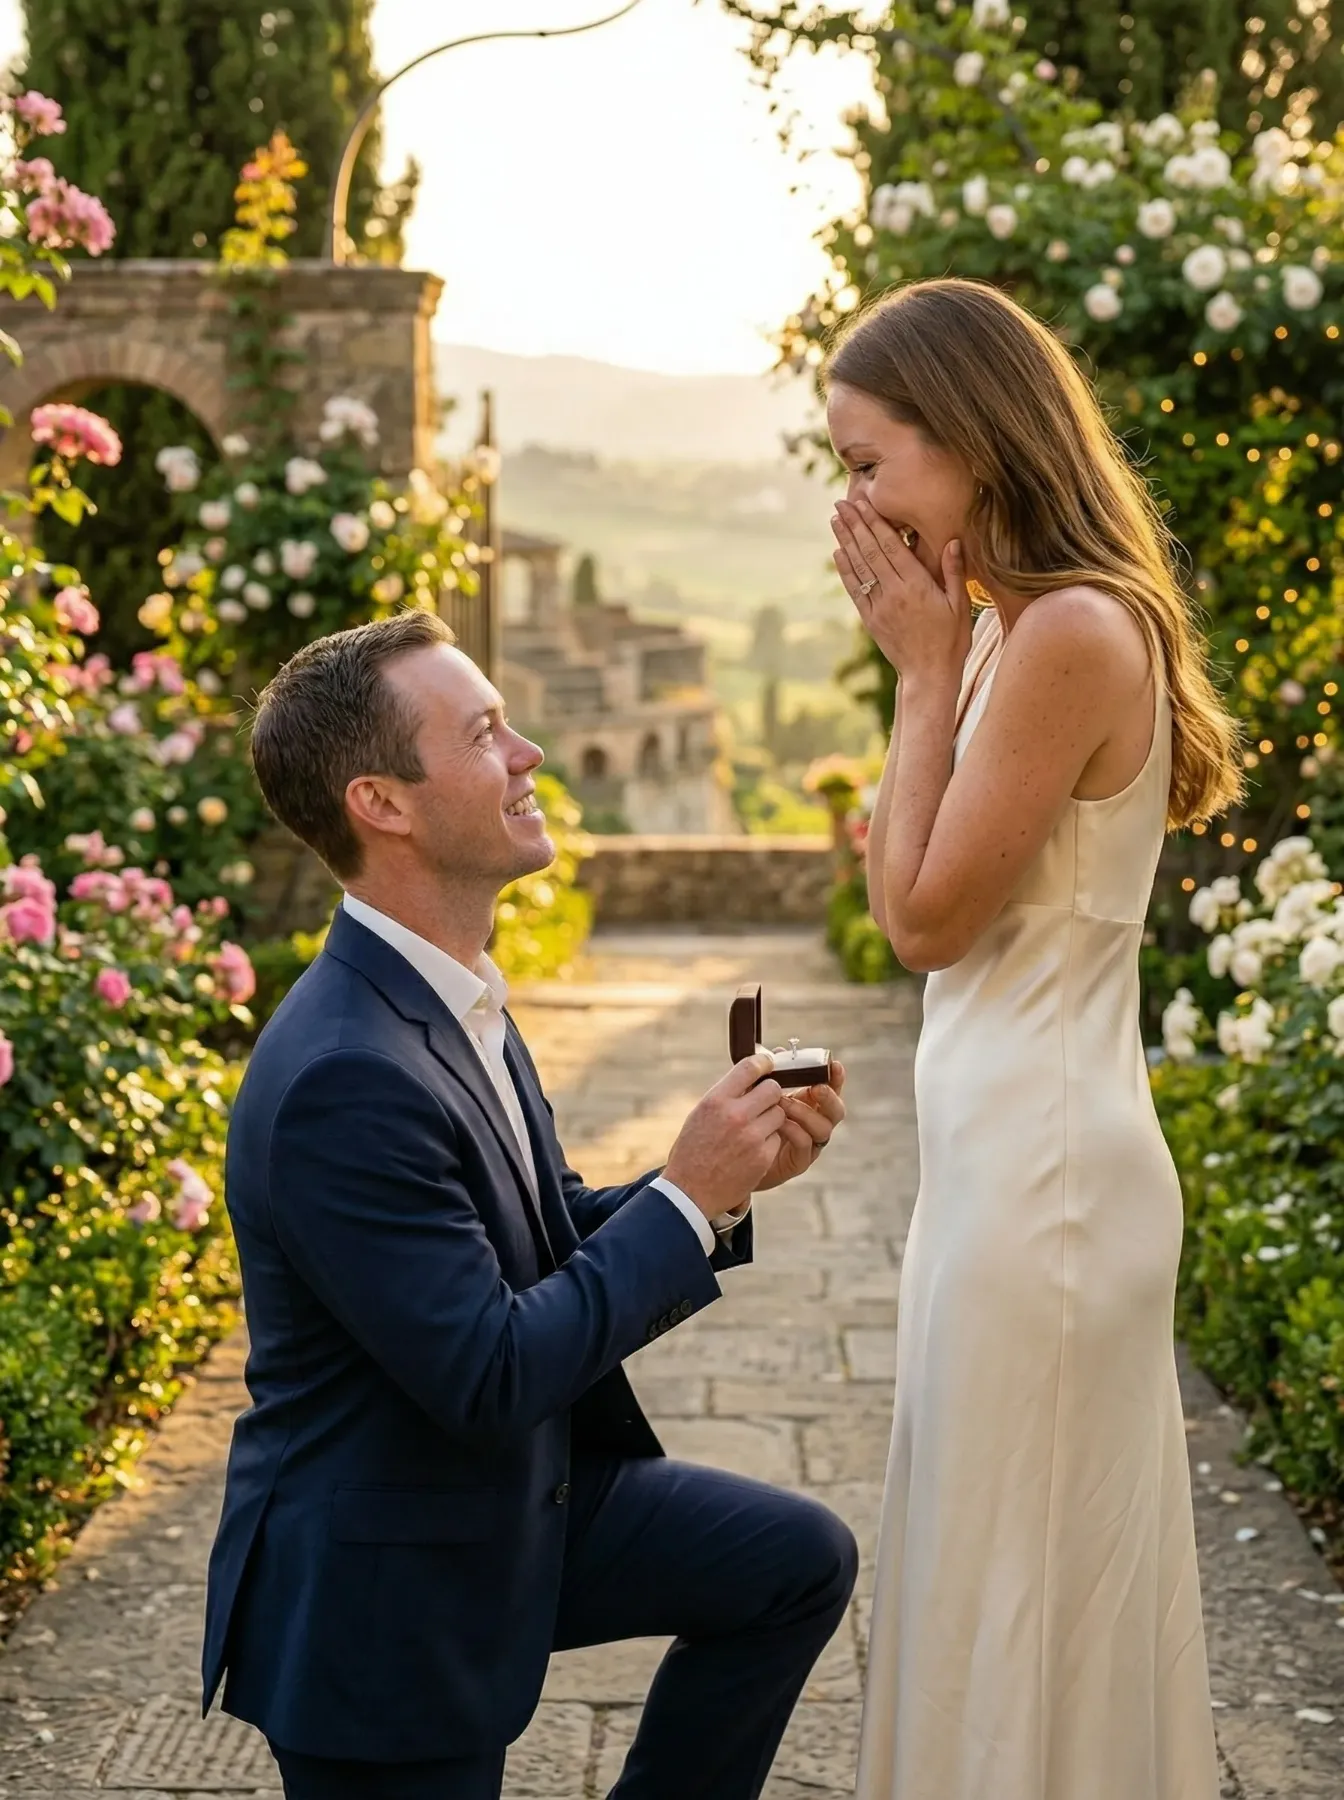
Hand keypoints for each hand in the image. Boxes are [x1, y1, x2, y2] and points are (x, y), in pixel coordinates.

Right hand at [664, 1054, 787, 1219]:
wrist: (689, 1192)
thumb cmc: (692, 1151)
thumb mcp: (700, 1115)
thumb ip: (725, 1095)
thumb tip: (751, 1077)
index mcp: (716, 1100)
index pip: (749, 1067)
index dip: (764, 1062)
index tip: (769, 1063)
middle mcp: (735, 1115)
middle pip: (773, 1089)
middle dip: (771, 1094)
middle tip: (764, 1102)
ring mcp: (751, 1136)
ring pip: (779, 1113)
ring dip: (772, 1118)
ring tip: (755, 1129)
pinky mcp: (762, 1156)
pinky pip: (777, 1138)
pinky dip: (770, 1141)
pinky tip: (753, 1150)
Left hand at [755, 1062, 846, 1190]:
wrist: (734, 1156)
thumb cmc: (748, 1122)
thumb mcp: (759, 1095)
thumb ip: (772, 1076)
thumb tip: (778, 1051)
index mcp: (809, 1103)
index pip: (830, 1088)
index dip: (835, 1077)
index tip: (834, 1065)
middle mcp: (814, 1123)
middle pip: (836, 1110)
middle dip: (829, 1097)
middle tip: (816, 1087)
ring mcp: (810, 1143)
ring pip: (823, 1128)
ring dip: (805, 1112)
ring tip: (784, 1103)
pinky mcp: (799, 1161)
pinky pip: (805, 1144)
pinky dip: (795, 1130)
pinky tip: (779, 1123)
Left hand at [831, 496, 971, 682]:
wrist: (929, 676)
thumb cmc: (950, 640)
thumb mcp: (960, 605)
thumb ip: (954, 572)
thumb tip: (952, 541)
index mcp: (917, 586)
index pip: (891, 546)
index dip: (875, 522)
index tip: (863, 503)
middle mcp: (894, 593)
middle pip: (870, 552)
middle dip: (855, 525)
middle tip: (842, 502)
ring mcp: (879, 607)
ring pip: (859, 568)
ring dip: (845, 541)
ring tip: (835, 519)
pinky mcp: (871, 620)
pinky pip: (855, 590)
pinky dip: (845, 570)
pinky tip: (838, 553)